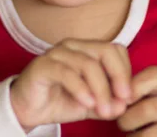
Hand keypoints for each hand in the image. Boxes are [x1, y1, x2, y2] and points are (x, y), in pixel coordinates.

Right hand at [10, 39, 132, 130]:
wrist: (27, 110)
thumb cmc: (60, 101)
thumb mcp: (91, 105)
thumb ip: (109, 104)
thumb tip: (125, 104)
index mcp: (87, 50)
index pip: (115, 50)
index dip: (126, 72)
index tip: (128, 97)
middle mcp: (73, 46)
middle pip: (105, 51)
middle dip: (119, 76)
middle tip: (123, 100)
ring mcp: (57, 53)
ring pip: (88, 64)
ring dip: (101, 89)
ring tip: (104, 110)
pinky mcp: (43, 65)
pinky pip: (67, 72)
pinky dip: (81, 89)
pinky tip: (87, 103)